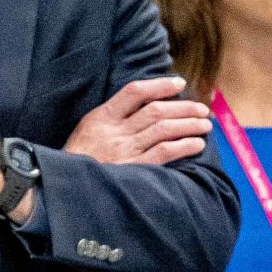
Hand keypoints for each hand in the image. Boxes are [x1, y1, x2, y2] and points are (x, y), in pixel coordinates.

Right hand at [67, 77, 211, 168]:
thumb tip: (148, 104)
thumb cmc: (80, 159)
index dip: (160, 85)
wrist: (66, 188)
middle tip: (202, 109)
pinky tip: (197, 144)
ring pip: (163, 129)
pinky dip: (184, 146)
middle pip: (156, 111)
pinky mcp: (134, 170)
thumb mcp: (89, 129)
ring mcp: (125, 151)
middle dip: (183, 107)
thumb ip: (113, 116)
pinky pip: (164, 153)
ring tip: (205, 125)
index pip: (135, 91)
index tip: (179, 84)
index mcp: (102, 117)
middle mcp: (115, 132)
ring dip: (189, 125)